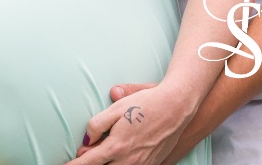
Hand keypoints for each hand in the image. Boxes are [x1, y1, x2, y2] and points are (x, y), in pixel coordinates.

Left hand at [70, 84, 185, 164]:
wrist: (176, 107)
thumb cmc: (146, 103)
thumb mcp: (117, 108)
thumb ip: (97, 124)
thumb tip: (87, 139)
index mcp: (116, 147)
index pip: (87, 163)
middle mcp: (128, 161)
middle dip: (90, 164)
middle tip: (85, 154)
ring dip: (106, 164)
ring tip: (104, 152)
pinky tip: (121, 156)